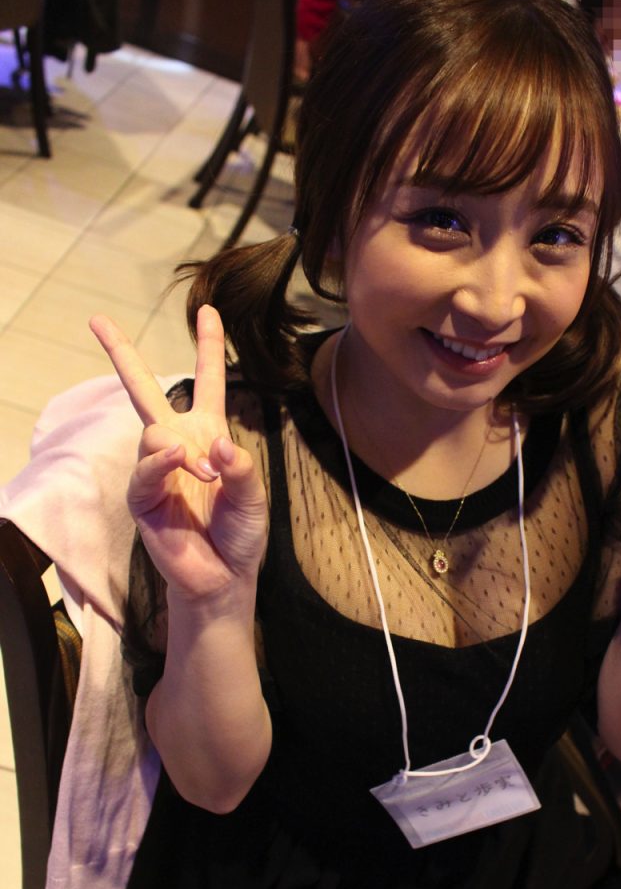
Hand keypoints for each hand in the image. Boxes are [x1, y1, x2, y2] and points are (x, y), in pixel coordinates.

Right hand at [90, 305, 267, 603]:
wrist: (224, 577)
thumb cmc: (241, 534)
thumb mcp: (254, 497)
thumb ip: (240, 469)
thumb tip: (215, 446)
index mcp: (208, 436)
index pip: (207, 382)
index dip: (208, 347)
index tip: (209, 311)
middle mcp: (179, 445)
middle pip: (145, 392)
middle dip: (123, 355)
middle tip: (98, 320)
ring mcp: (157, 470)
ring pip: (153, 432)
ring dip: (181, 449)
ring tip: (208, 477)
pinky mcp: (144, 498)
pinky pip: (145, 470)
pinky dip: (160, 462)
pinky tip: (176, 460)